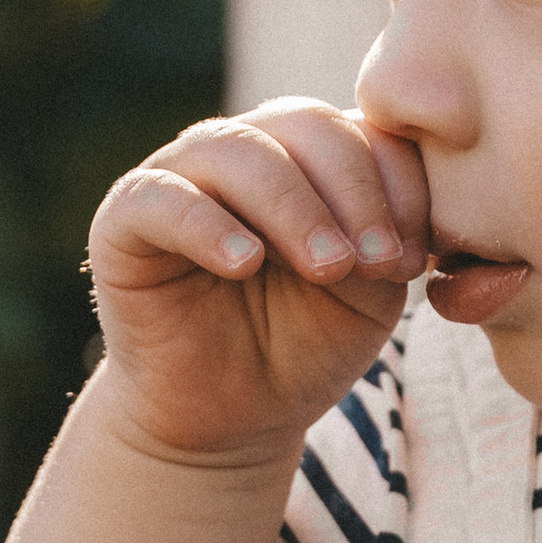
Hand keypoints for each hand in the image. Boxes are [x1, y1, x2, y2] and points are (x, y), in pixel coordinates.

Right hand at [86, 99, 430, 464]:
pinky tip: (244, 263)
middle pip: (302, 124)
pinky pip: (162, 197)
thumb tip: (410, 198)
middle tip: (377, 263)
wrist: (231, 418)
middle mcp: (245, 150)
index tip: (416, 258)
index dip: (395, 182)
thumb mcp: (367, 294)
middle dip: (353, 190)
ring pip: (236, 150)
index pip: (357, 129)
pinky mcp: (125, 218)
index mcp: (308, 157)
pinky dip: (208, 224)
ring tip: (327, 268)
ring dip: (293, 205)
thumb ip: (386, 238)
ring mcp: (181, 176)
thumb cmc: (304, 345)